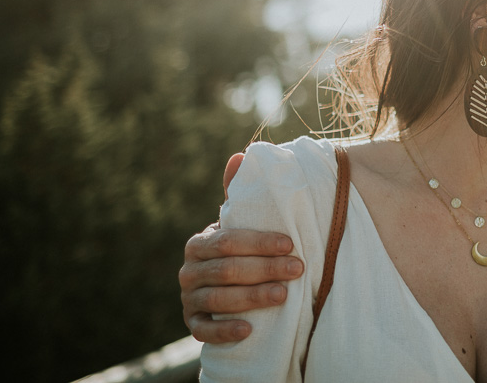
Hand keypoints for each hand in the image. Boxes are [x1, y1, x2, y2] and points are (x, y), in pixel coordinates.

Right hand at [178, 152, 303, 343]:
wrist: (227, 287)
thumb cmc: (241, 249)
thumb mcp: (242, 222)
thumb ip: (242, 193)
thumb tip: (239, 155)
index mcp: (201, 242)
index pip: (228, 240)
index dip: (259, 243)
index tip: (290, 244)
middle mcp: (189, 270)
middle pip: (227, 269)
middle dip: (264, 269)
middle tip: (298, 269)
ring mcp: (189, 298)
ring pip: (218, 299)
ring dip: (252, 298)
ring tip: (283, 295)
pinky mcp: (193, 324)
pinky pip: (204, 330)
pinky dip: (225, 330)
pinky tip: (248, 330)